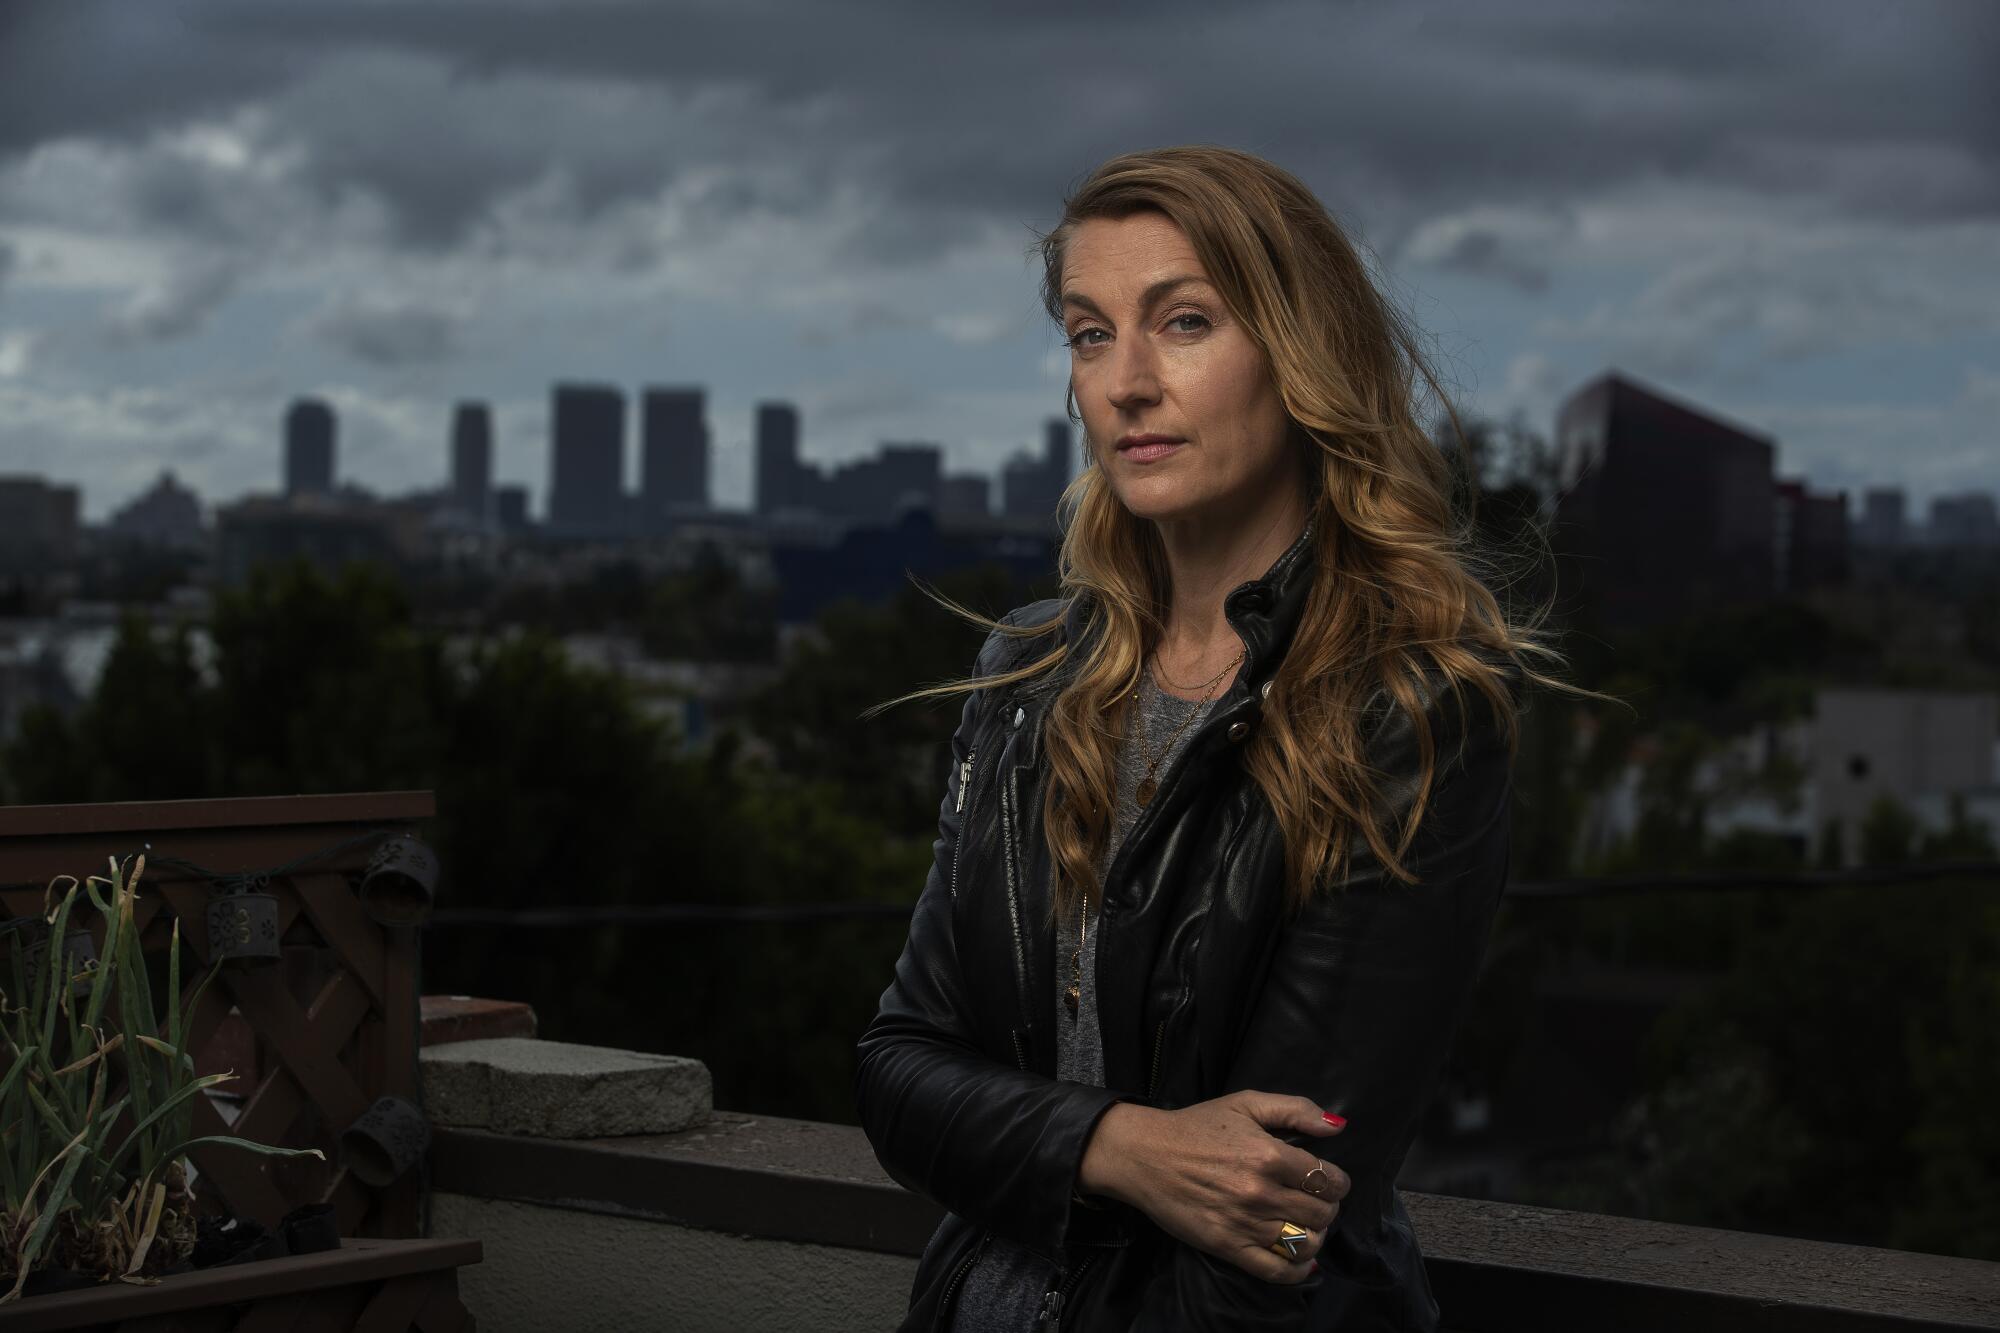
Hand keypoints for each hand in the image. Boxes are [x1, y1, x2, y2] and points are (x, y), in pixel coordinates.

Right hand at [1080, 1091, 1350, 1282]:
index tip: (1329, 1181)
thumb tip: (1337, 1127)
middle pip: (1322, 1213)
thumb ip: (1295, 1109)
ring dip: (1314, 1235)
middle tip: (1314, 1200)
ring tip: (1305, 1224)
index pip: (1329, 1181)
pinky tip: (1300, 1260)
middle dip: (1326, 1207)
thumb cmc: (1197, 1127)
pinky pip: (1276, 1270)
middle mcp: (1261, 1192)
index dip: (1337, 1182)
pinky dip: (1297, 1270)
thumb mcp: (1246, 1102)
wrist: (1145, 1155)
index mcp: (1270, 1155)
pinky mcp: (1228, 1247)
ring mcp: (1245, 1223)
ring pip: (1305, 1243)